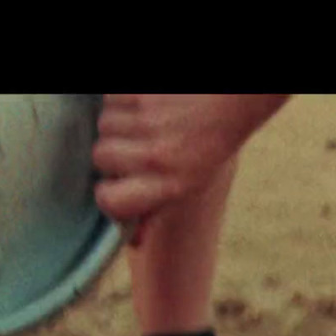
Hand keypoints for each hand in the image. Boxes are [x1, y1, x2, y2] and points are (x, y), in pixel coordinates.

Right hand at [93, 94, 288, 238]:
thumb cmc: (208, 143)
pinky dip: (120, 97)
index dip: (107, 195)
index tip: (115, 187)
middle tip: (136, 141)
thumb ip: (158, 208)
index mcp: (173, 185)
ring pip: (103, 123)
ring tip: (144, 118)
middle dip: (113, 148)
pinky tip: (144, 101)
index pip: (110, 202)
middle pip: (101, 156)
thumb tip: (134, 241)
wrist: (234, 97)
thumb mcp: (193, 182)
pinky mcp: (144, 93)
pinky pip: (110, 98)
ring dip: (117, 119)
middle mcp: (159, 157)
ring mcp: (151, 123)